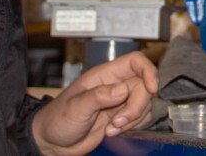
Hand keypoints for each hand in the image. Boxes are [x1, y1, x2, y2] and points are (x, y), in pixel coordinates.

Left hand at [31, 51, 158, 155]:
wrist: (52, 143)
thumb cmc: (57, 120)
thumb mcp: (75, 107)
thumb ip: (99, 97)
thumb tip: (123, 89)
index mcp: (104, 75)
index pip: (135, 62)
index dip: (148, 71)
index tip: (152, 88)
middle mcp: (115, 85)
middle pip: (144, 86)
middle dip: (136, 106)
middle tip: (117, 121)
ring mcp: (120, 102)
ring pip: (144, 104)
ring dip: (132, 120)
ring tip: (110, 129)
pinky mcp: (121, 118)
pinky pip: (140, 118)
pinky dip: (132, 127)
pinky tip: (112, 132)